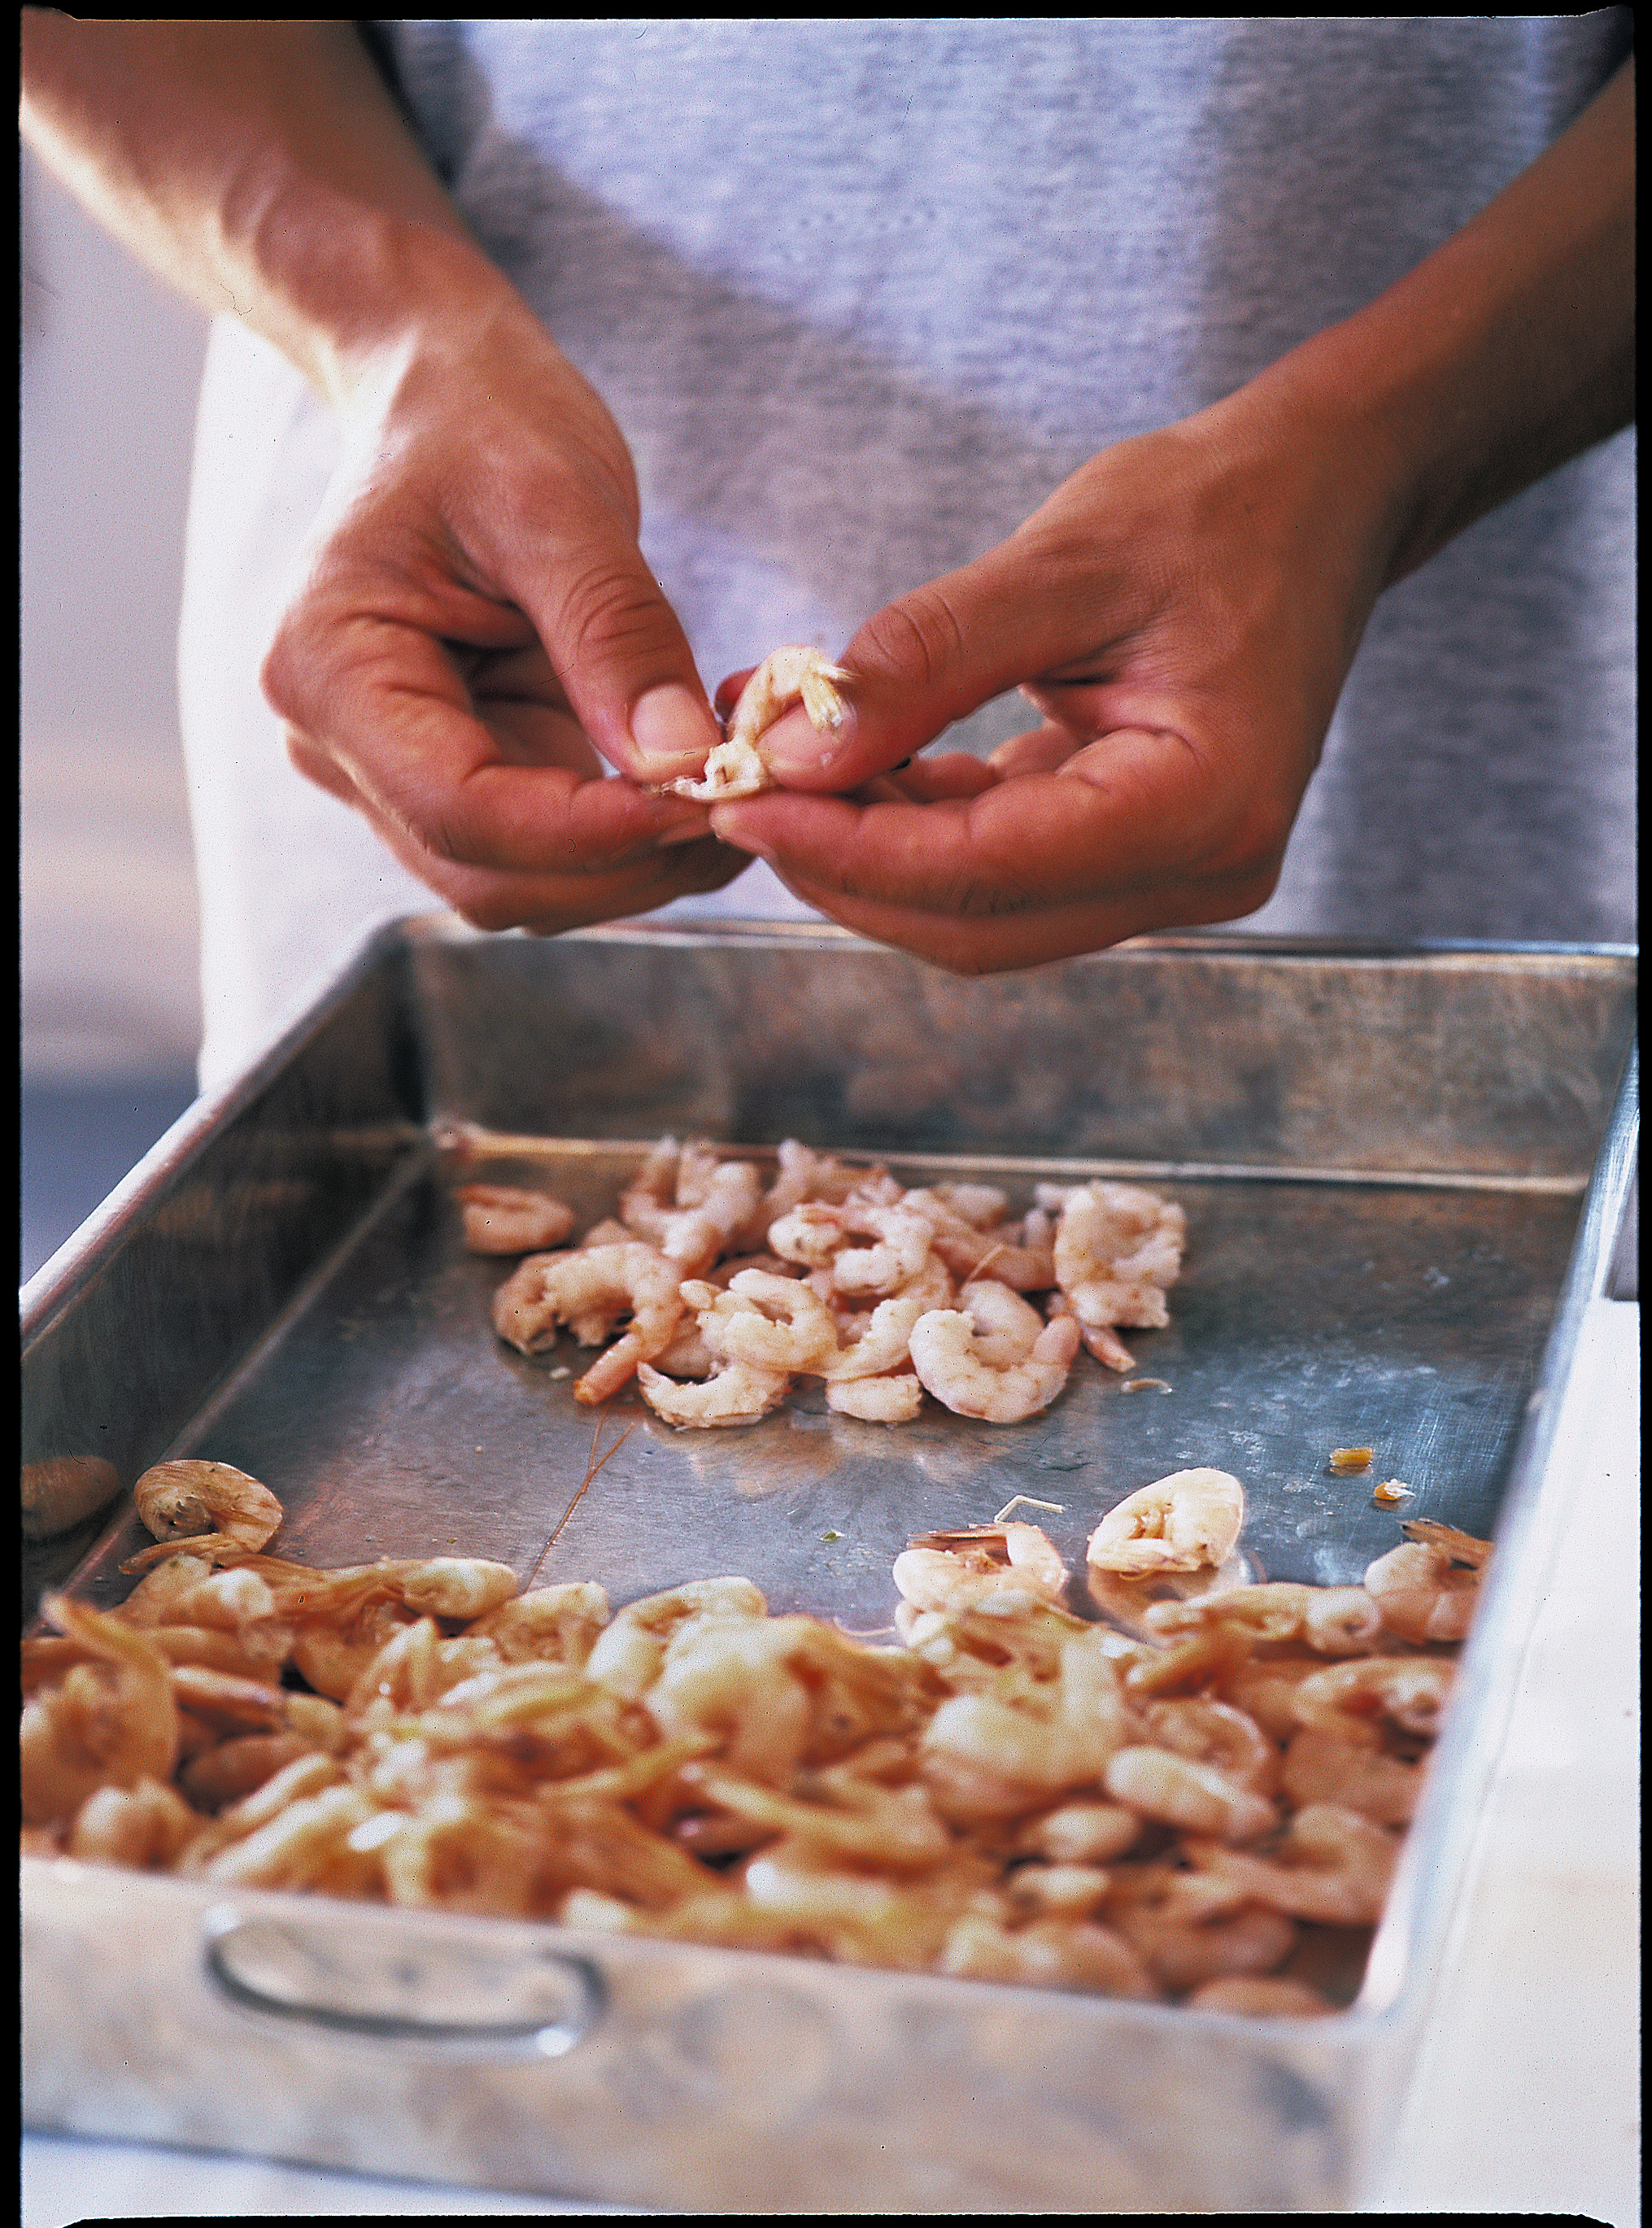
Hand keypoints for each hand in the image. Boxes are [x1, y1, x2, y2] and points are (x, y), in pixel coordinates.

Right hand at [262, 281, 745, 932]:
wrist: (446, 397)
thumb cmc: (483, 423)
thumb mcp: (557, 501)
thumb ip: (615, 634)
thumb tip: (683, 761)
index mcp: (331, 672)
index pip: (460, 812)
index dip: (588, 832)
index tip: (704, 801)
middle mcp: (340, 748)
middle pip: (488, 878)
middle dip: (623, 864)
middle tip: (747, 809)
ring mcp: (398, 774)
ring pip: (523, 886)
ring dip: (635, 866)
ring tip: (735, 795)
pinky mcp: (464, 777)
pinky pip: (549, 851)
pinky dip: (629, 840)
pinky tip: (697, 788)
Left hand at [707, 57, 1631, 971]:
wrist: (1315, 502)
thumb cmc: (1213, 511)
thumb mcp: (1064, 561)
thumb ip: (926, 661)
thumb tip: (795, 751)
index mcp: (1205, 809)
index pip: (990, 871)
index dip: (851, 850)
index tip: (741, 798)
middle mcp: (1200, 873)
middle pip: (974, 924)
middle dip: (844, 867)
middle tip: (738, 788)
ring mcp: (1172, 878)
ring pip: (977, 915)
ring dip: (869, 855)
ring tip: (779, 767)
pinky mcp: (1135, 858)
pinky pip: (1000, 874)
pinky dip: (914, 831)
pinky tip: (849, 767)